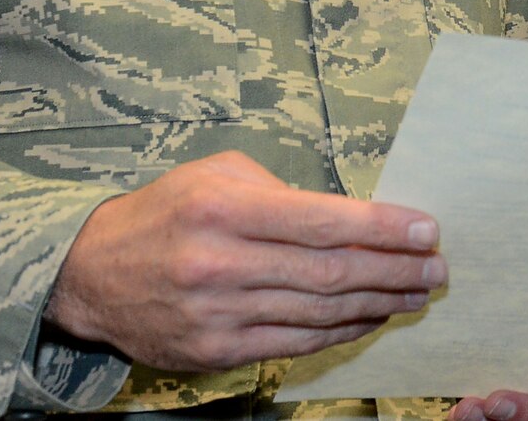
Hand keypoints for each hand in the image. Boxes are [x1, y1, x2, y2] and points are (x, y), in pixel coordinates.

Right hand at [44, 150, 444, 370]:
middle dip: (395, 270)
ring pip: (319, 313)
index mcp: (223, 209)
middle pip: (330, 272)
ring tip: (417, 293)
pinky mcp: (215, 352)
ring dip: (379, 304)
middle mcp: (220, 263)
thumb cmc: (165, 212)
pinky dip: (342, 332)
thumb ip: (283, 193)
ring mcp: (217, 314)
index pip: (323, 221)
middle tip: (437, 267)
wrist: (90, 274)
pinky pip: (295, 344)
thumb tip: (352, 217)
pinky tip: (372, 317)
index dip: (383, 227)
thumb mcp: (217, 176)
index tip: (426, 228)